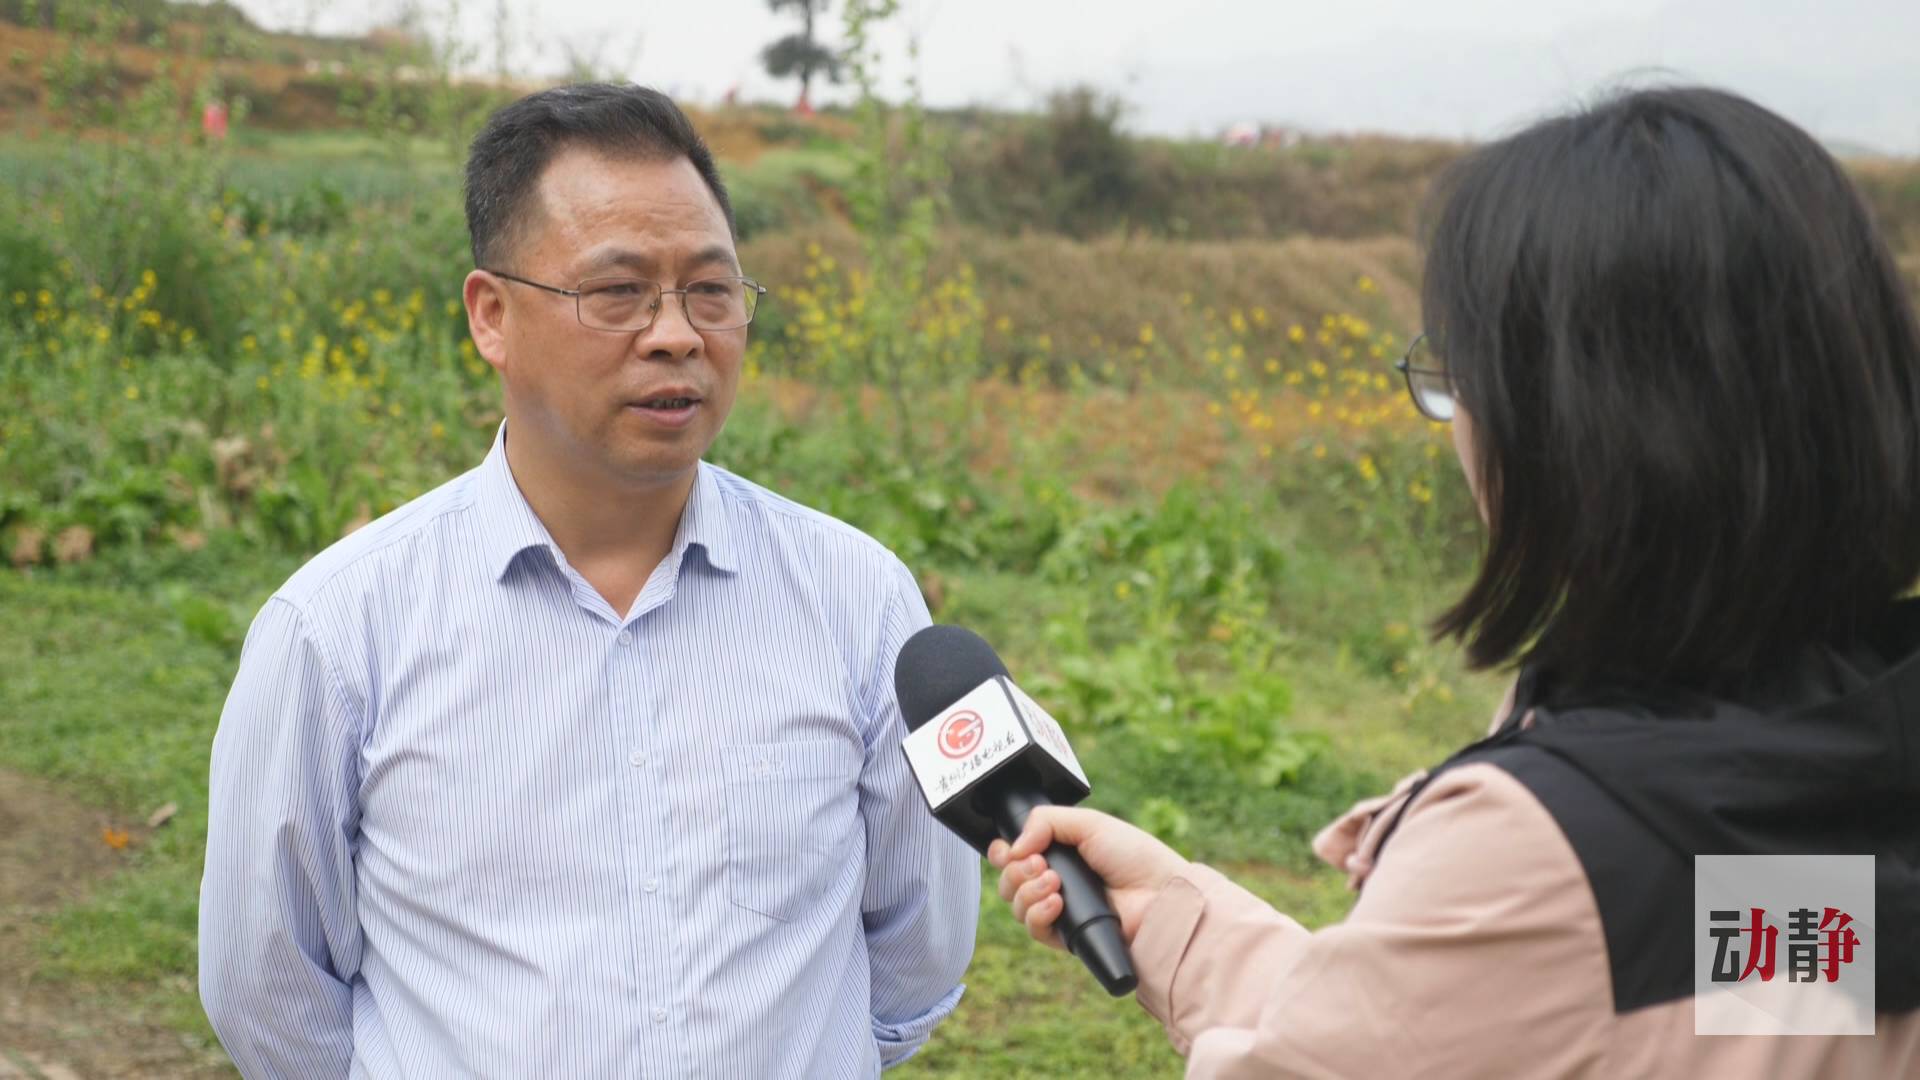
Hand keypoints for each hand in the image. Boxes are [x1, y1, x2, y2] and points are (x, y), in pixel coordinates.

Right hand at [986, 806, 1191, 951]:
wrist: (1160, 894)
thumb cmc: (1135, 856)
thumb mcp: (1089, 823)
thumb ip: (1045, 821)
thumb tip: (1013, 846)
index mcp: (1060, 854)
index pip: (1015, 857)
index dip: (1004, 853)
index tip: (1009, 849)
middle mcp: (1056, 882)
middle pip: (1009, 882)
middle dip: (1016, 871)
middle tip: (1040, 863)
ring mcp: (1060, 911)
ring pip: (1017, 906)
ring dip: (1027, 891)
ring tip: (1054, 881)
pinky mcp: (1068, 937)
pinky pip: (1036, 930)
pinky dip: (1038, 914)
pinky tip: (1057, 902)